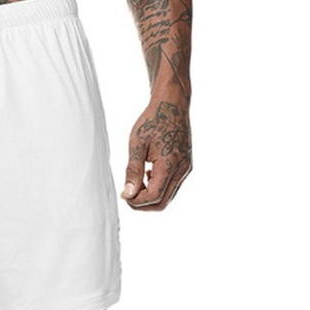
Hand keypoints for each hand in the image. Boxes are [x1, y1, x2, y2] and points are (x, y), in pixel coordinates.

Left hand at [121, 96, 191, 211]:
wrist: (172, 105)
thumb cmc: (154, 120)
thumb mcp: (137, 144)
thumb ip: (133, 171)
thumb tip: (128, 194)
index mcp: (170, 164)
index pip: (153, 196)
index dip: (136, 201)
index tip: (124, 194)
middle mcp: (182, 170)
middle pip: (162, 203)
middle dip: (142, 204)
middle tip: (128, 194)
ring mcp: (186, 169)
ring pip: (167, 197)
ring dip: (150, 197)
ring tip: (136, 183)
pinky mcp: (185, 167)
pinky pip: (172, 187)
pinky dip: (158, 188)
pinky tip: (148, 176)